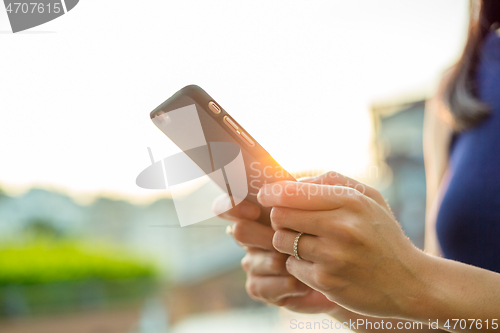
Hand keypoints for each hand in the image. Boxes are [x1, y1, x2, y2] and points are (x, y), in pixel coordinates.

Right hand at [213, 193, 336, 313]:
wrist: (340, 270)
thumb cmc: (325, 230)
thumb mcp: (314, 206)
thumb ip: (297, 192)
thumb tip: (288, 181)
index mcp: (256, 212)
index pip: (226, 205)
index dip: (233, 206)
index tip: (254, 210)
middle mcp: (249, 236)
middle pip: (239, 232)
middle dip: (263, 235)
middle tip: (283, 238)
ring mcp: (252, 261)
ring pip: (252, 261)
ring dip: (280, 260)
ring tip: (304, 261)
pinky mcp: (259, 286)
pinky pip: (260, 286)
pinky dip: (284, 284)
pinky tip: (303, 283)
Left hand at [258, 172, 424, 318]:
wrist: (410, 283)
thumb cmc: (382, 235)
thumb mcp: (369, 199)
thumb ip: (332, 182)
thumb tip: (293, 180)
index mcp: (350, 201)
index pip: (291, 192)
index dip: (271, 193)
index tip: (265, 196)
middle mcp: (340, 227)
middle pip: (279, 215)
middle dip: (280, 218)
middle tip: (291, 222)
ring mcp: (332, 256)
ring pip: (281, 241)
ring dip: (288, 242)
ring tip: (307, 243)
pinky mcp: (326, 281)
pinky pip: (291, 265)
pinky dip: (298, 264)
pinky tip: (318, 264)